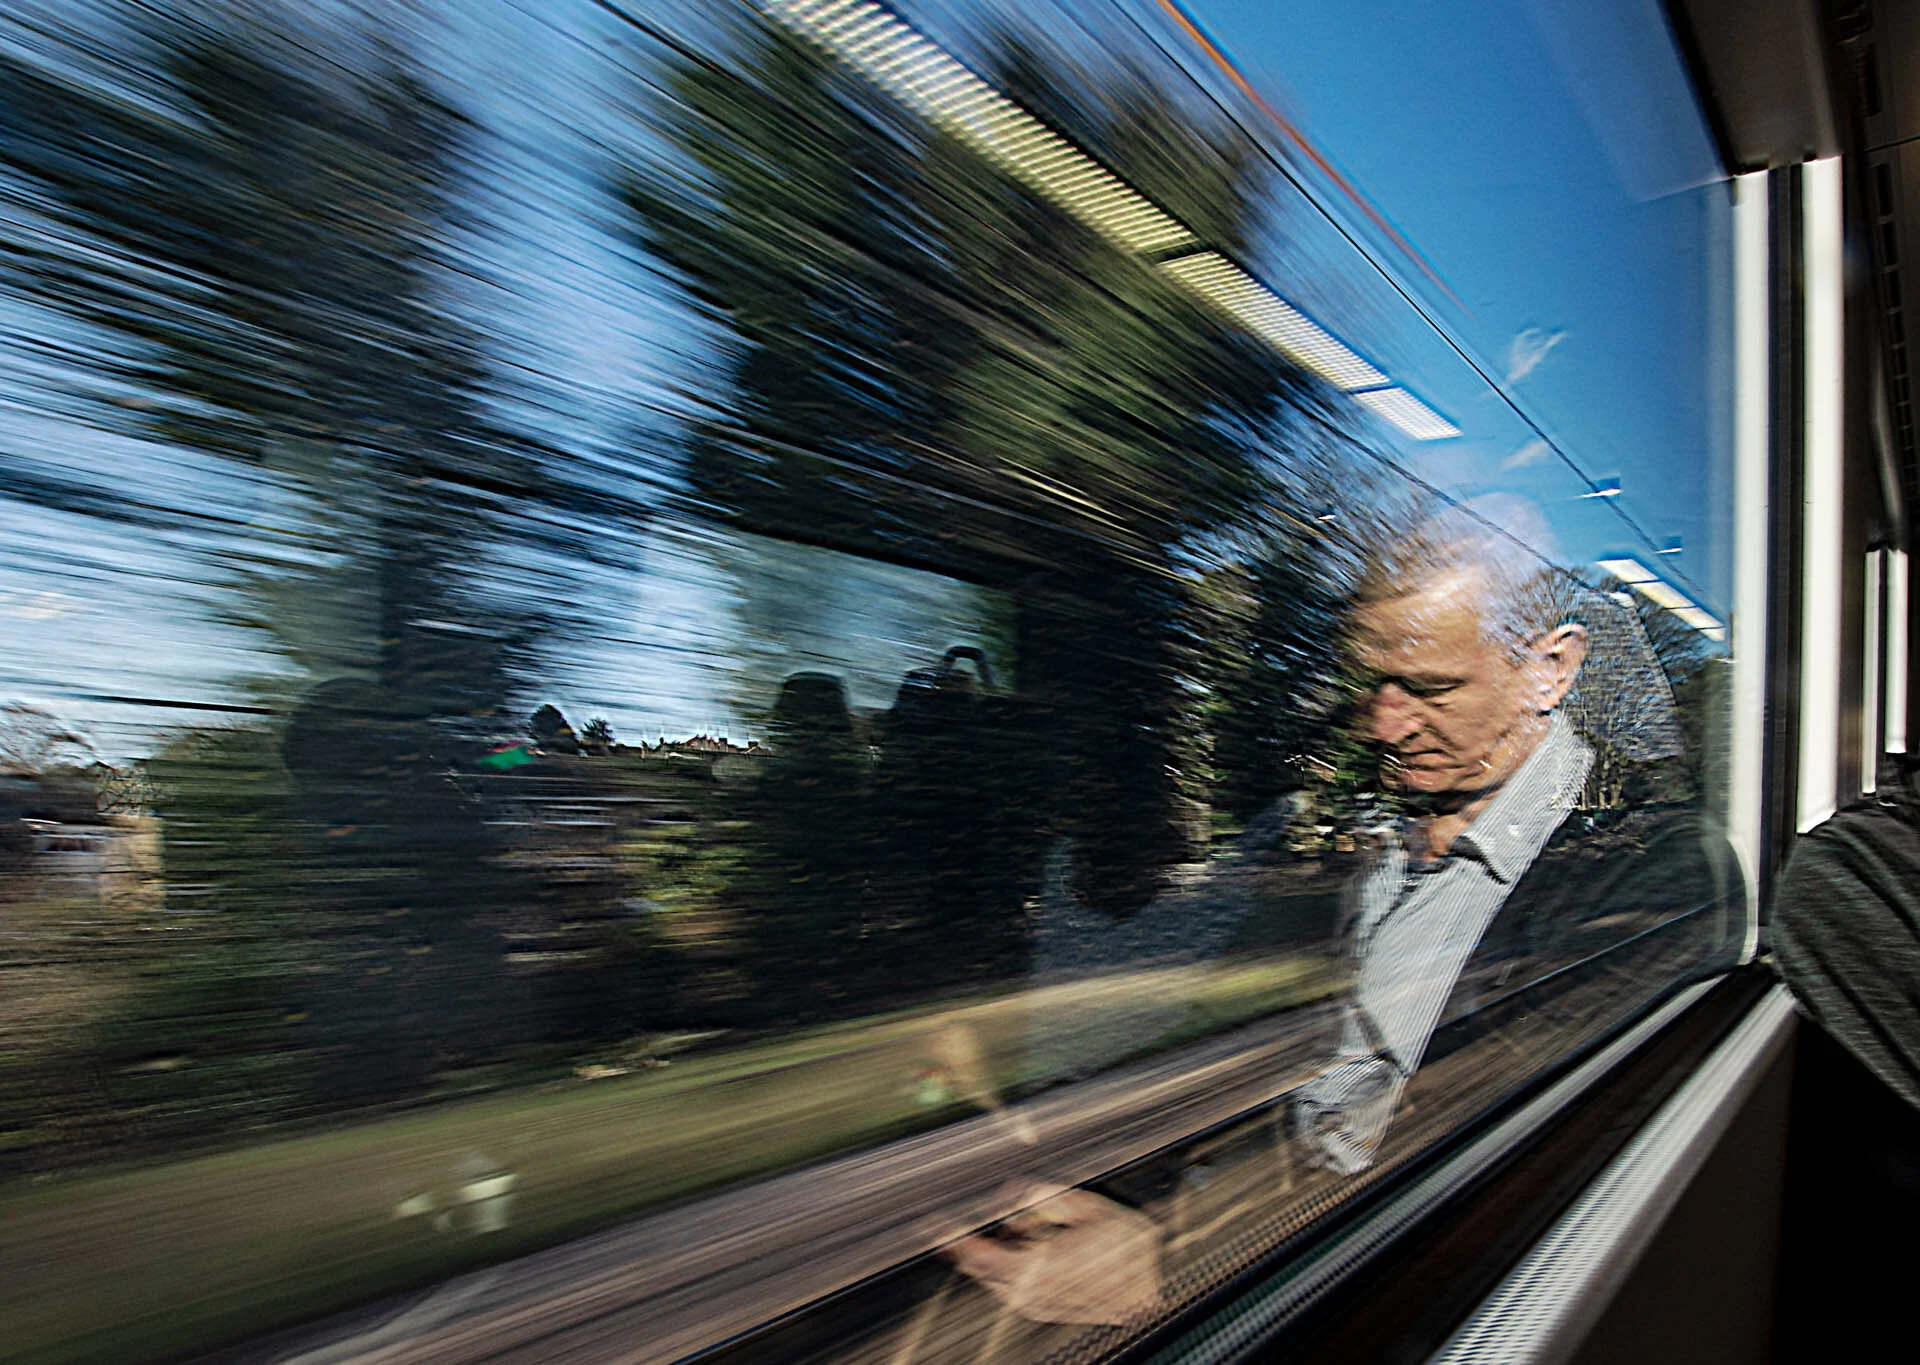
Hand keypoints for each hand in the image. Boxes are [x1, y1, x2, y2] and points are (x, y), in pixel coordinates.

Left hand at [942, 1182, 1161, 1324]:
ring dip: (992, 1257)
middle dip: (972, 1244)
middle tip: (966, 1220)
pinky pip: (1012, 1289)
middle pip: (982, 1270)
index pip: (978, 1256)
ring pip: (995, 1281)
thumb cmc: (1125, 1244)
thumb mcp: (1086, 1206)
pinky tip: (1027, 1247)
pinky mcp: (1046, 1310)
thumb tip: (1010, 1193)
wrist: (1153, 1282)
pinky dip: (1008, 1268)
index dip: (952, 1239)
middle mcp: (1033, 1293)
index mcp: (1039, 1267)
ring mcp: (1039, 1306)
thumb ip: (1042, 1198)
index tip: (934, 1224)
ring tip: (1012, 1230)